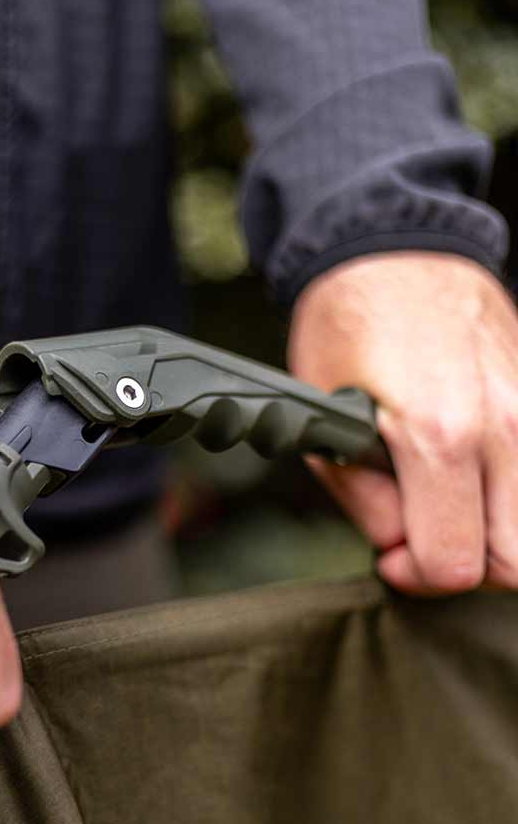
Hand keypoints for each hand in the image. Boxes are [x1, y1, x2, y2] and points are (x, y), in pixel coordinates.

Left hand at [288, 251, 517, 594]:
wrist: (395, 249)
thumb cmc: (350, 325)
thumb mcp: (325, 419)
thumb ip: (363, 498)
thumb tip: (397, 545)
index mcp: (438, 435)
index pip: (453, 562)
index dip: (415, 574)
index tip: (391, 555)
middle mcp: (504, 429)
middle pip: (516, 563)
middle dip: (464, 567)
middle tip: (422, 539)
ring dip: (494, 537)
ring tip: (448, 509)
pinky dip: (512, 501)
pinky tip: (474, 482)